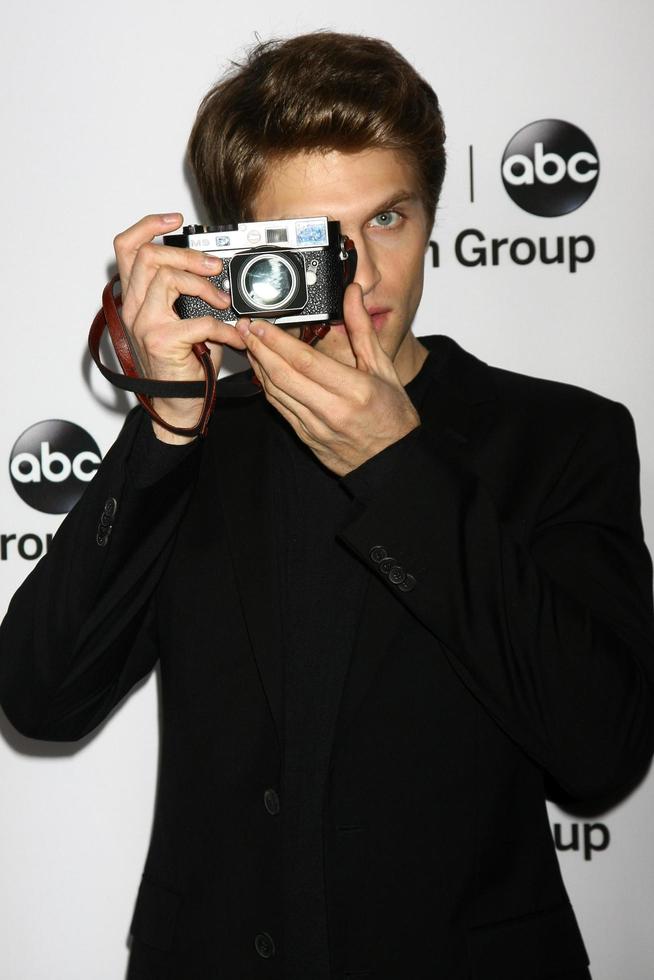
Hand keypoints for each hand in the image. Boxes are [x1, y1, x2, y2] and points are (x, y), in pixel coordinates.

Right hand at [113, 213, 247, 442]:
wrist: (178, 405)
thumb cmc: (182, 363)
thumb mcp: (181, 319)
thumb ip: (185, 292)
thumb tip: (213, 268)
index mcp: (134, 297)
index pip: (127, 248)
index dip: (148, 226)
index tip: (175, 219)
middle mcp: (132, 307)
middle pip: (149, 256)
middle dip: (188, 255)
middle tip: (214, 267)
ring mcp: (143, 323)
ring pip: (168, 278)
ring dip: (204, 286)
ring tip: (223, 302)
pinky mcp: (161, 341)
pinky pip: (198, 321)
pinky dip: (224, 328)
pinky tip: (235, 337)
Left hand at [236, 282, 420, 475]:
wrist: (393, 461)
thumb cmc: (393, 416)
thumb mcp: (384, 369)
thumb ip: (362, 329)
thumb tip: (352, 294)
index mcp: (354, 390)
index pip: (305, 361)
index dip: (277, 341)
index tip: (260, 324)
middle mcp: (332, 410)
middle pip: (283, 375)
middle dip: (259, 349)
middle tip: (244, 329)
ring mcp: (316, 426)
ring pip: (276, 393)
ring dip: (258, 367)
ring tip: (249, 344)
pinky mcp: (306, 437)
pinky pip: (280, 408)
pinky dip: (267, 387)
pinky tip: (261, 371)